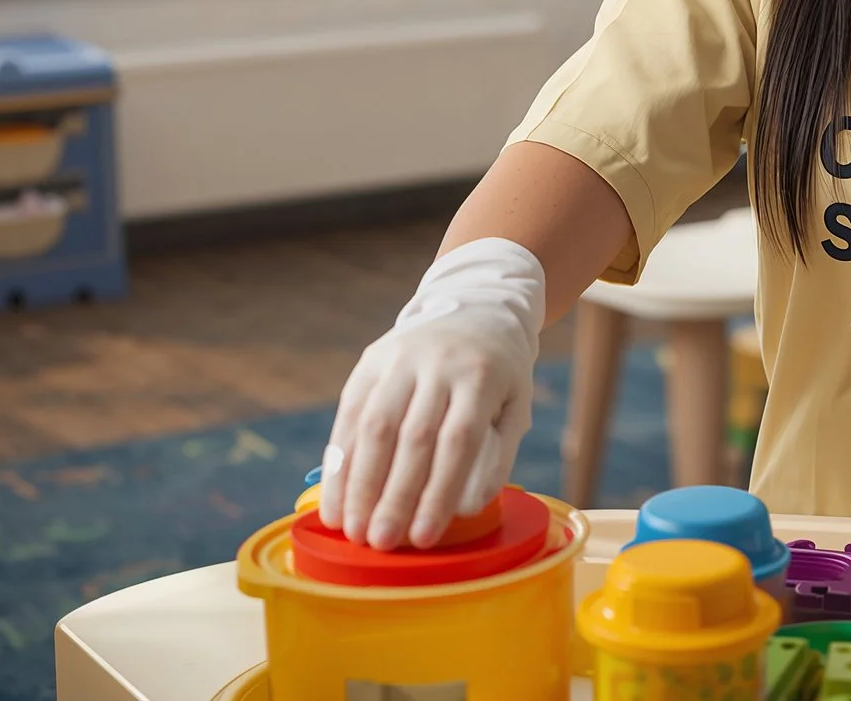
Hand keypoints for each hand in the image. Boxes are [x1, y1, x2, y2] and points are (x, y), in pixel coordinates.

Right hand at [323, 238, 546, 550]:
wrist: (475, 307)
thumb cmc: (498, 374)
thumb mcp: (515, 406)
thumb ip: (497, 454)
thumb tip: (466, 508)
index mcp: (481, 375)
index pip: (458, 441)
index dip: (438, 492)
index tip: (424, 538)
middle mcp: (437, 363)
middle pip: (412, 437)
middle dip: (393, 496)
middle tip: (379, 544)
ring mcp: (400, 359)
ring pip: (373, 425)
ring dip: (359, 484)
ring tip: (352, 531)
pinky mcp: (370, 361)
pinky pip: (350, 414)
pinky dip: (339, 462)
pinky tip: (335, 500)